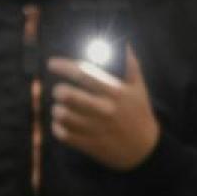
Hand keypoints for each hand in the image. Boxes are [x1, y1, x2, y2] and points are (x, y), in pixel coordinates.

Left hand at [46, 46, 159, 171]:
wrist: (145, 151)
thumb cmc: (139, 114)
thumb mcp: (139, 89)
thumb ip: (130, 66)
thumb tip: (125, 44)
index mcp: (115, 93)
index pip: (83, 74)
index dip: (63, 66)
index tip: (52, 63)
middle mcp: (104, 110)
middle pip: (67, 95)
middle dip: (58, 90)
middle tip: (59, 91)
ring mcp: (95, 128)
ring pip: (62, 115)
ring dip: (57, 110)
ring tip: (61, 108)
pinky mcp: (89, 144)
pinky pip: (62, 134)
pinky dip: (58, 127)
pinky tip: (63, 124)